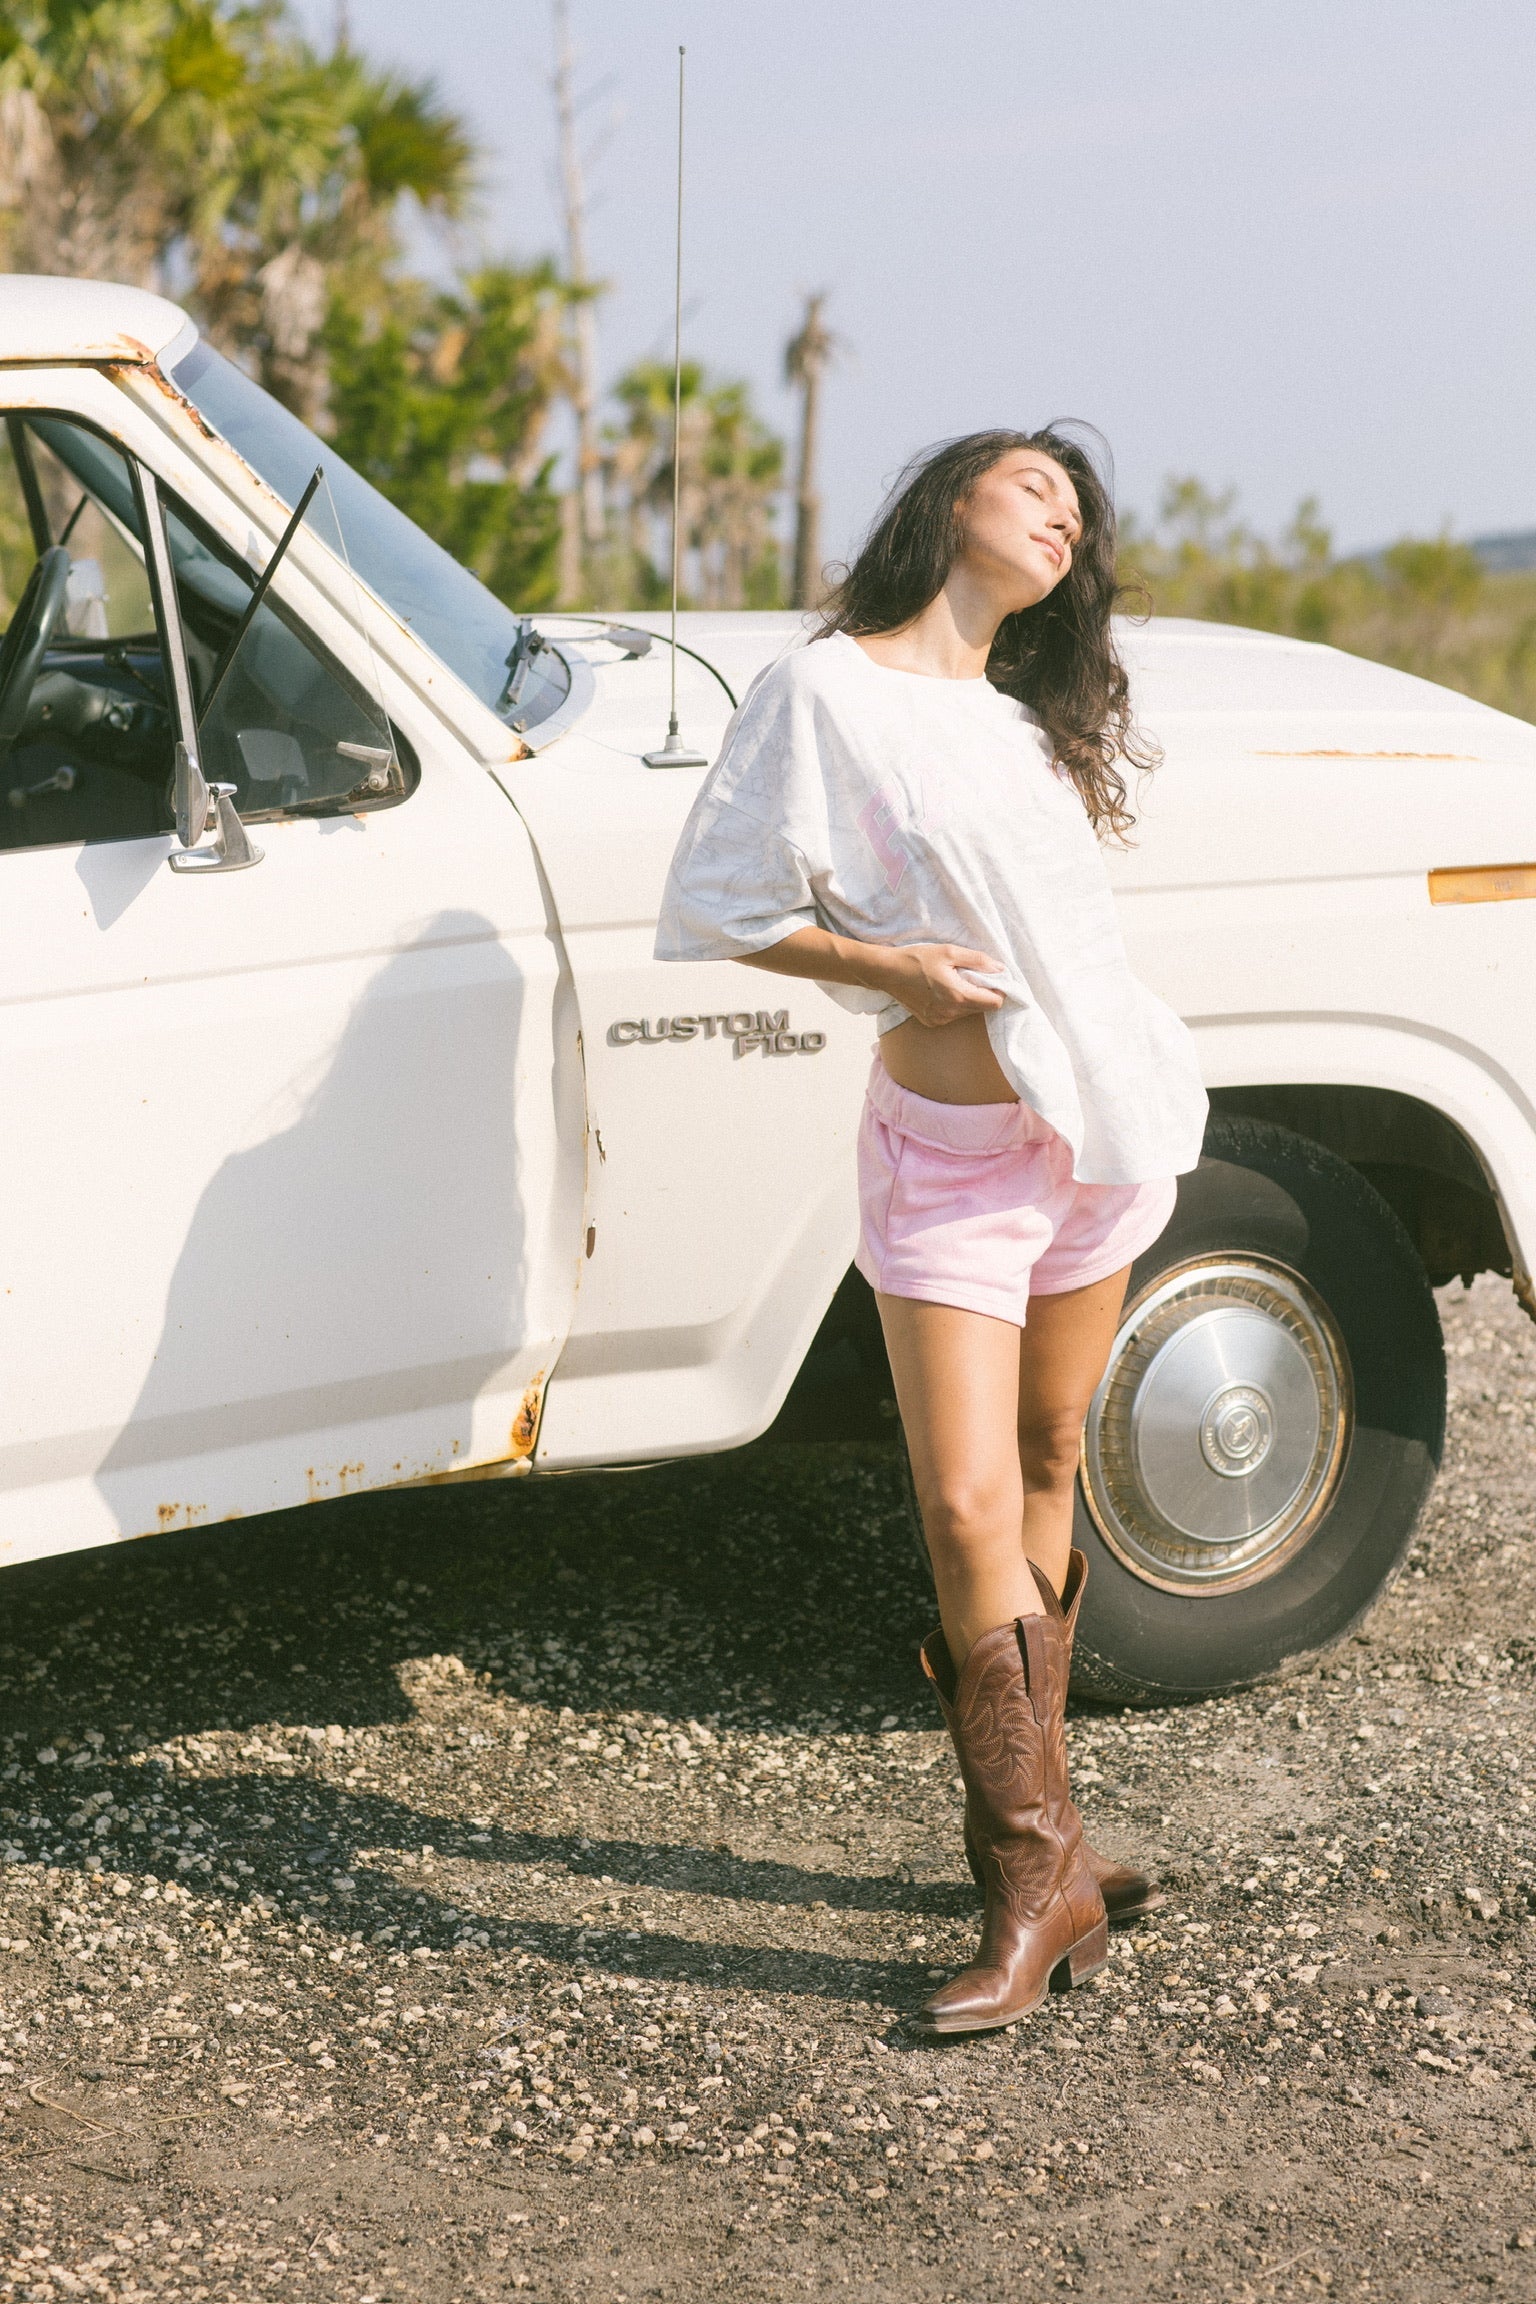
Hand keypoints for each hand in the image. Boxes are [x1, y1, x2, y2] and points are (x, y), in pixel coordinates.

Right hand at [873, 943, 1006, 1027]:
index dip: (999, 990)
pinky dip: (955, 1004)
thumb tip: (1001, 969)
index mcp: (958, 996)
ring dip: (969, 998)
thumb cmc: (917, 959)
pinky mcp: (932, 1022)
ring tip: (955, 981)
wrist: (887, 972)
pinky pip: (954, 1015)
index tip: (993, 978)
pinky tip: (942, 990)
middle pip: (983, 1008)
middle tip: (972, 975)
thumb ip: (978, 961)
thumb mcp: (949, 952)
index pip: (995, 1002)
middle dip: (984, 993)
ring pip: (969, 1012)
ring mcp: (940, 1020)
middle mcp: (951, 1013)